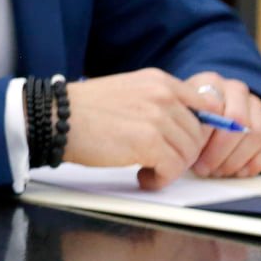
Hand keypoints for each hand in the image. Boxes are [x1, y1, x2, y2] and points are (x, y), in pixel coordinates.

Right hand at [63, 69, 222, 189]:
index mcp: (159, 80)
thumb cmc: (84, 110)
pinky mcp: (149, 142)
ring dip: (171, 168)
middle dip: (183, 154)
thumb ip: (157, 102)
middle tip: (161, 162)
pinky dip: (160, 179)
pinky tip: (143, 177)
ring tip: (148, 171)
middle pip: (198, 134)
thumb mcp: (128, 91)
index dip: (199, 130)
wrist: (55, 117)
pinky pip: (173, 169)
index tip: (185, 144)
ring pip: (188, 153)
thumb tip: (183, 128)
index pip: (205, 105)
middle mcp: (163, 95)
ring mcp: (157, 117)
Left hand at [184, 72, 260, 178]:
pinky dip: (259, 161)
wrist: (208, 104)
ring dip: (238, 160)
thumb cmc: (190, 113)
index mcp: (211, 82)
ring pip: (259, 135)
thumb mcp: (179, 112)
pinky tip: (240, 171)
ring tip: (220, 172)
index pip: (215, 110)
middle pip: (240, 124)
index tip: (195, 158)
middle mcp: (238, 90)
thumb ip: (183, 121)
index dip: (207, 140)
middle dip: (222, 154)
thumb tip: (188, 144)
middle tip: (207, 170)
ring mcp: (257, 104)